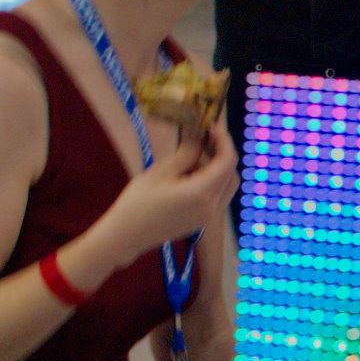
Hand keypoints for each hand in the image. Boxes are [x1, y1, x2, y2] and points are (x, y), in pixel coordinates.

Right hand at [100, 119, 237, 267]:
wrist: (127, 235)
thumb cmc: (138, 201)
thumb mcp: (161, 171)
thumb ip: (186, 153)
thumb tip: (200, 136)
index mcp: (202, 193)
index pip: (227, 161)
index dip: (224, 140)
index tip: (213, 126)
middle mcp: (212, 207)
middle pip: (231, 174)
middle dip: (221, 154)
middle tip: (203, 139)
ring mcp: (209, 217)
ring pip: (227, 186)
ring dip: (217, 169)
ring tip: (192, 157)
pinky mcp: (203, 222)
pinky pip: (217, 197)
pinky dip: (212, 182)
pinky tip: (190, 175)